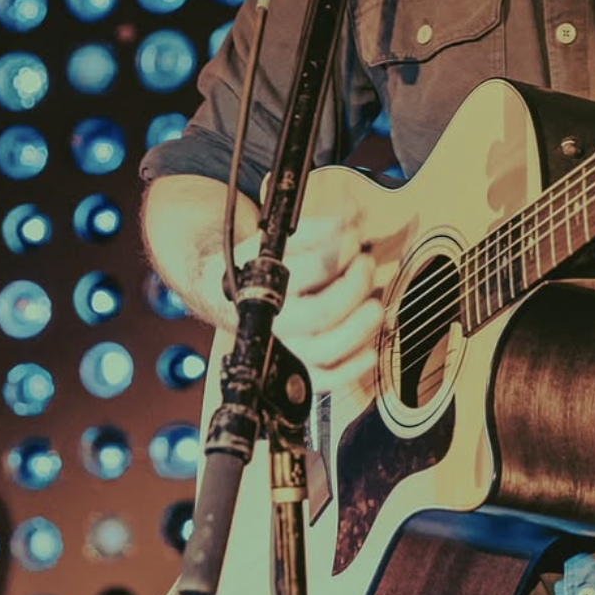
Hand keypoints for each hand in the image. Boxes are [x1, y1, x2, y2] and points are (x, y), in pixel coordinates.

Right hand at [234, 204, 390, 392]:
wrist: (220, 291)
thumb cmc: (261, 263)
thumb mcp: (278, 238)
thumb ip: (318, 226)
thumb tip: (355, 214)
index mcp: (262, 282)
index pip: (313, 268)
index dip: (342, 250)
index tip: (355, 236)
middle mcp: (270, 320)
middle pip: (324, 312)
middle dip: (356, 286)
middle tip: (366, 263)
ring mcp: (283, 348)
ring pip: (326, 349)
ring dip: (360, 326)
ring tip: (373, 304)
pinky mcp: (295, 370)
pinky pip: (326, 380)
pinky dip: (353, 369)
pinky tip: (369, 350)